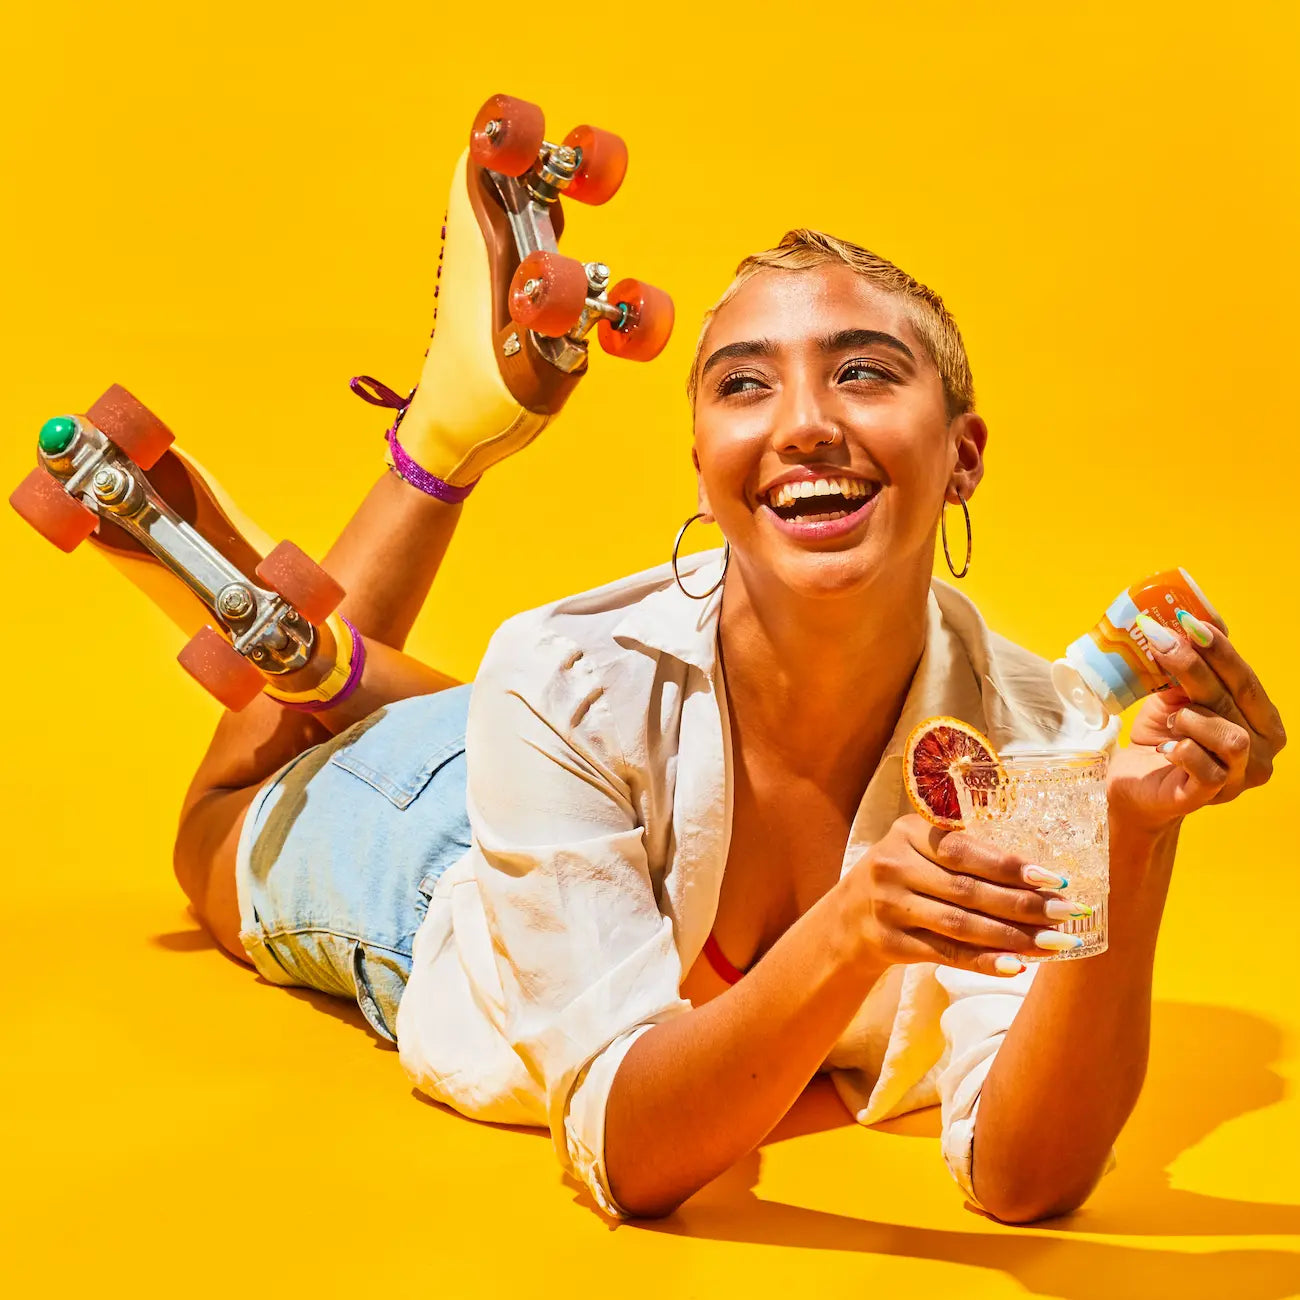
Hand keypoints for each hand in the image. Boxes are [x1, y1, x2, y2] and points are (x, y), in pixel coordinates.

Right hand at [843, 813, 1088, 977]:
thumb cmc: (906, 874)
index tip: (1054, 879)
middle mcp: (893, 865)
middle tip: (1066, 914)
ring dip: (1012, 937)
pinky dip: (983, 961)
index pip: (965, 850)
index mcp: (908, 832)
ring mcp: (888, 905)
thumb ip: (966, 852)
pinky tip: (1016, 965)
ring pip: (960, 925)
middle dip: (1023, 905)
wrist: (848, 917)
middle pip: (967, 890)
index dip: (1010, 866)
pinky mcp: (889, 942)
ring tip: (1054, 944)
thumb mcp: (921, 848)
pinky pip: (945, 954)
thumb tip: (1040, 877)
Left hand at [1109, 613, 1284, 835]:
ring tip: (1171, 717)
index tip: (1192, 622)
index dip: (1222, 651)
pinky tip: (1166, 745)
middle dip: (1197, 666)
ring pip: (1229, 736)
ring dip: (1193, 717)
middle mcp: (1260, 753)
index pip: (1247, 681)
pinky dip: (1183, 749)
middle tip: (1162, 640)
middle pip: (1234, 701)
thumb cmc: (1165, 739)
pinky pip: (1205, 767)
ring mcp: (1238, 778)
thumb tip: (1185, 623)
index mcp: (1262, 723)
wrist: (1136, 788)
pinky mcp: (1209, 796)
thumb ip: (1190, 672)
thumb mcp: (1178, 699)